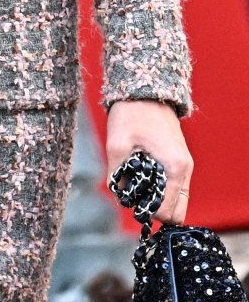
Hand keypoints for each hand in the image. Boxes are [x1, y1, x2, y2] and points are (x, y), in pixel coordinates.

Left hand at [106, 98, 192, 223]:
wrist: (146, 89)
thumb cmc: (132, 114)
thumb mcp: (116, 144)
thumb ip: (115, 175)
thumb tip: (118, 196)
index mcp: (175, 168)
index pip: (168, 212)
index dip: (147, 212)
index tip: (130, 200)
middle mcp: (185, 170)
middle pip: (177, 212)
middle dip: (155, 211)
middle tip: (135, 196)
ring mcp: (185, 165)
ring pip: (177, 200)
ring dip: (158, 200)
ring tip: (137, 184)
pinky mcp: (179, 160)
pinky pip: (175, 187)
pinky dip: (161, 189)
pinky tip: (143, 176)